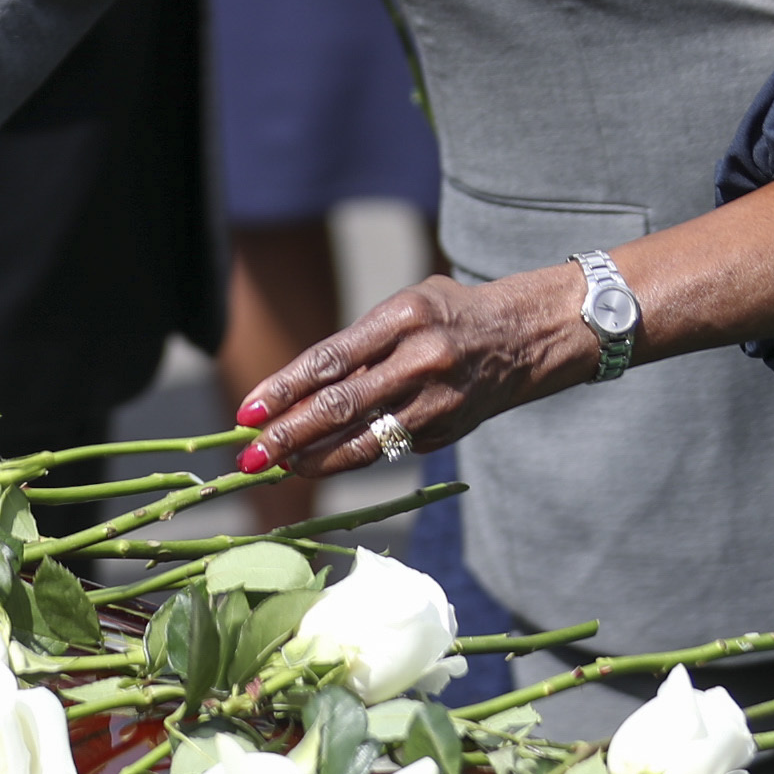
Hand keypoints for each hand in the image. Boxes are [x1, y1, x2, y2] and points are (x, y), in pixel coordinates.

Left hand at [234, 270, 593, 477]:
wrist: (525, 338)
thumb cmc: (447, 314)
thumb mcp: (405, 307)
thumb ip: (358, 346)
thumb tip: (295, 394)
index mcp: (405, 316)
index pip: (333, 358)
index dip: (285, 387)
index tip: (249, 410)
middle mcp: (422, 359)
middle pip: (342, 405)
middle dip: (289, 434)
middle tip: (250, 453)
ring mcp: (437, 401)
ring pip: (364, 439)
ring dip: (314, 457)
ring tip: (276, 466)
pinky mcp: (446, 431)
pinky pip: (388, 448)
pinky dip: (347, 458)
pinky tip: (316, 463)